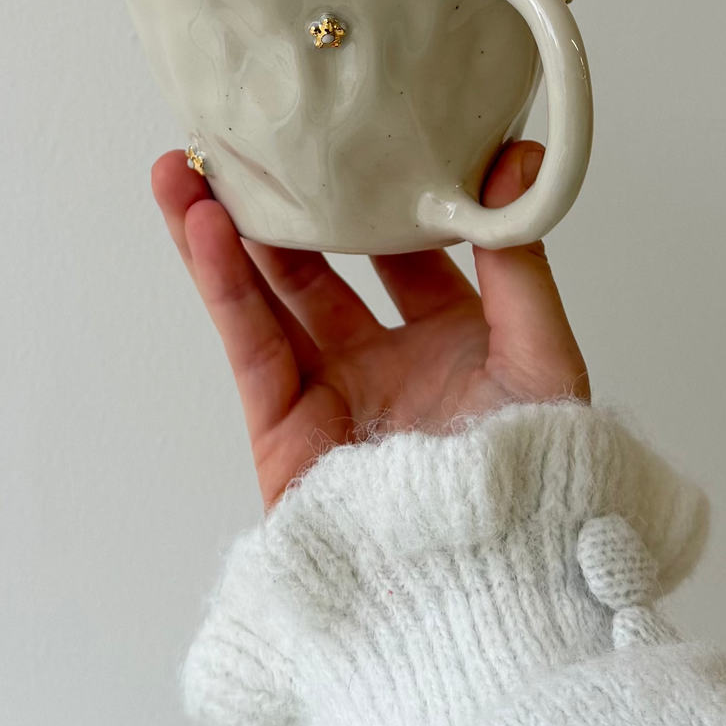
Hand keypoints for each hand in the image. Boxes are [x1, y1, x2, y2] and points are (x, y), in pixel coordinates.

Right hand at [152, 142, 589, 509]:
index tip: (344, 132)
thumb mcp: (541, 354)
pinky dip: (225, 284)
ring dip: (222, 232)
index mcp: (454, 346)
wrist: (493, 594)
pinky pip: (251, 344)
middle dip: (279, 207)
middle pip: (318, 268)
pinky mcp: (284, 434)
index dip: (370, 194)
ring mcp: (332, 399)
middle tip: (243, 141)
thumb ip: (518, 256)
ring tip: (185, 168)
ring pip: (267, 298)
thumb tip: (518, 155)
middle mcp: (388, 368)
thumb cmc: (538, 487)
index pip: (403, 251)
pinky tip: (205, 228)